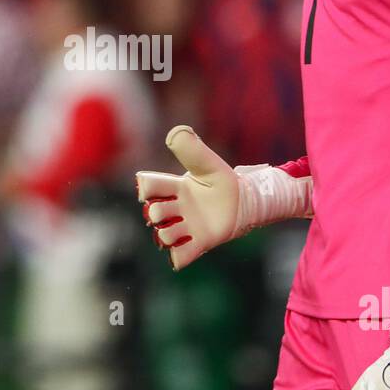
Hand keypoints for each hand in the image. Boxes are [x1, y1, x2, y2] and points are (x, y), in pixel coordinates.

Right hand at [134, 126, 312, 270]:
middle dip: (159, 212)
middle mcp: (175, 209)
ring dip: (170, 234)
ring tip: (185, 226)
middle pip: (152, 214)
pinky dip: (179, 256)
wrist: (244, 201)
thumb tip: (175, 132)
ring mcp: (185, 228)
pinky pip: (180, 256)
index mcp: (174, 188)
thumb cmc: (222, 180)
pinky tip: (189, 243)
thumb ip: (192, 149)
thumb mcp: (208, 163)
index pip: (148, 187)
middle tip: (176, 207)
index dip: (146, 188)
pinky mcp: (198, 244)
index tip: (150, 187)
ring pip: (163, 237)